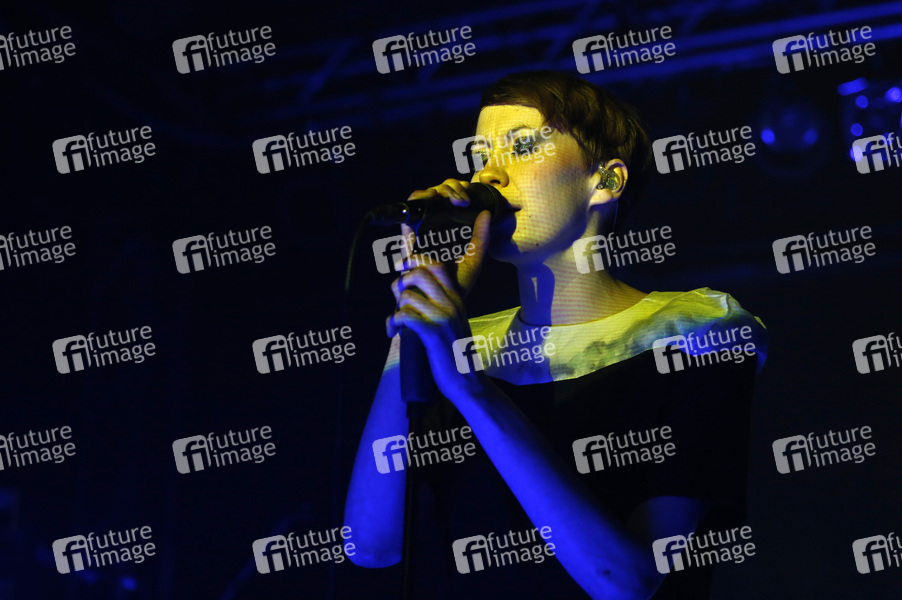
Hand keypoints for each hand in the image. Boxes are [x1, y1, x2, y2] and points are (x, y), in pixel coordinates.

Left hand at [385, 180, 492, 401]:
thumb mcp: (451, 323)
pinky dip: (392, 322)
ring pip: (407, 296)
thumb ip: (437, 305)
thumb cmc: (454, 354)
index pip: (436, 265)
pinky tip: (393, 333)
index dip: (415, 260)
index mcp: (455, 298)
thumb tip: (410, 292)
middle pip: (419, 273)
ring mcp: (442, 317)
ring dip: (395, 309)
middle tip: (397, 298)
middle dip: (400, 282)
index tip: (402, 267)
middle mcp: (451, 303)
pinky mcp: (432, 333)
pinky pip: (404, 315)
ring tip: (396, 324)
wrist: (468, 382)